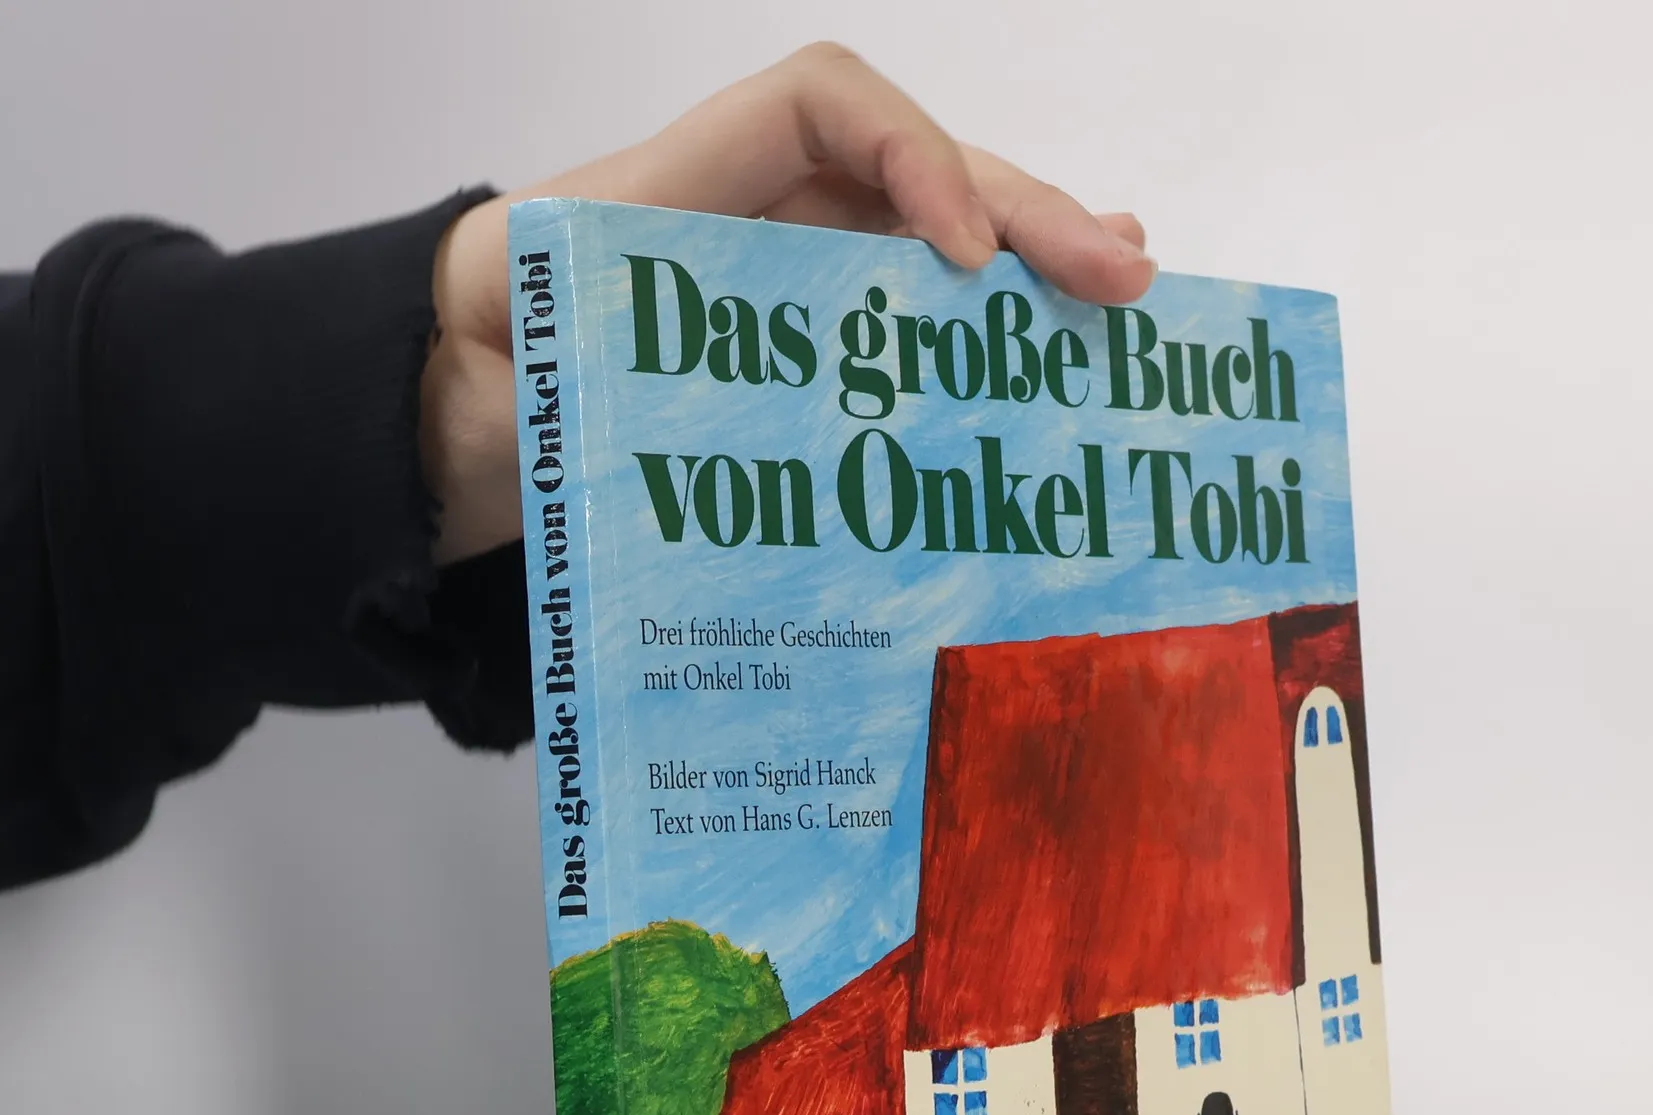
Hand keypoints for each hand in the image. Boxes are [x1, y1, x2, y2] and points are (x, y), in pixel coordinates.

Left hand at [423, 43, 1155, 562]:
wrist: (469, 409)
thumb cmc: (494, 364)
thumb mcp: (508, 324)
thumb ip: (560, 314)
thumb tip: (645, 365)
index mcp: (688, 181)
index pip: (821, 107)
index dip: (910, 156)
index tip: (958, 259)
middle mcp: (762, 209)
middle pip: (918, 172)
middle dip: (1024, 215)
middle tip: (1120, 274)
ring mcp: (802, 274)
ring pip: (941, 240)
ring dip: (1038, 257)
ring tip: (1125, 284)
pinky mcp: (821, 343)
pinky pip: (921, 316)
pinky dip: (996, 323)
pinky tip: (1062, 341)